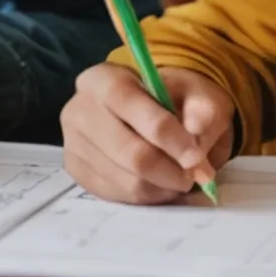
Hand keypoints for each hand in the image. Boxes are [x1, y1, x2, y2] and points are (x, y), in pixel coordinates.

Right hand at [61, 62, 234, 204]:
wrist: (148, 112)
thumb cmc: (171, 100)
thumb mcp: (194, 93)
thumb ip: (202, 108)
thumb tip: (197, 129)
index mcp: (102, 80)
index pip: (132, 107)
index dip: (169, 137)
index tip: (197, 158)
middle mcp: (78, 111)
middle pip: (131, 154)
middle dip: (171, 171)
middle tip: (194, 175)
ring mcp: (73, 145)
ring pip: (129, 181)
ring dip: (163, 187)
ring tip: (180, 178)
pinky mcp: (78, 173)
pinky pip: (120, 197)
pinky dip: (149, 196)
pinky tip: (160, 183)